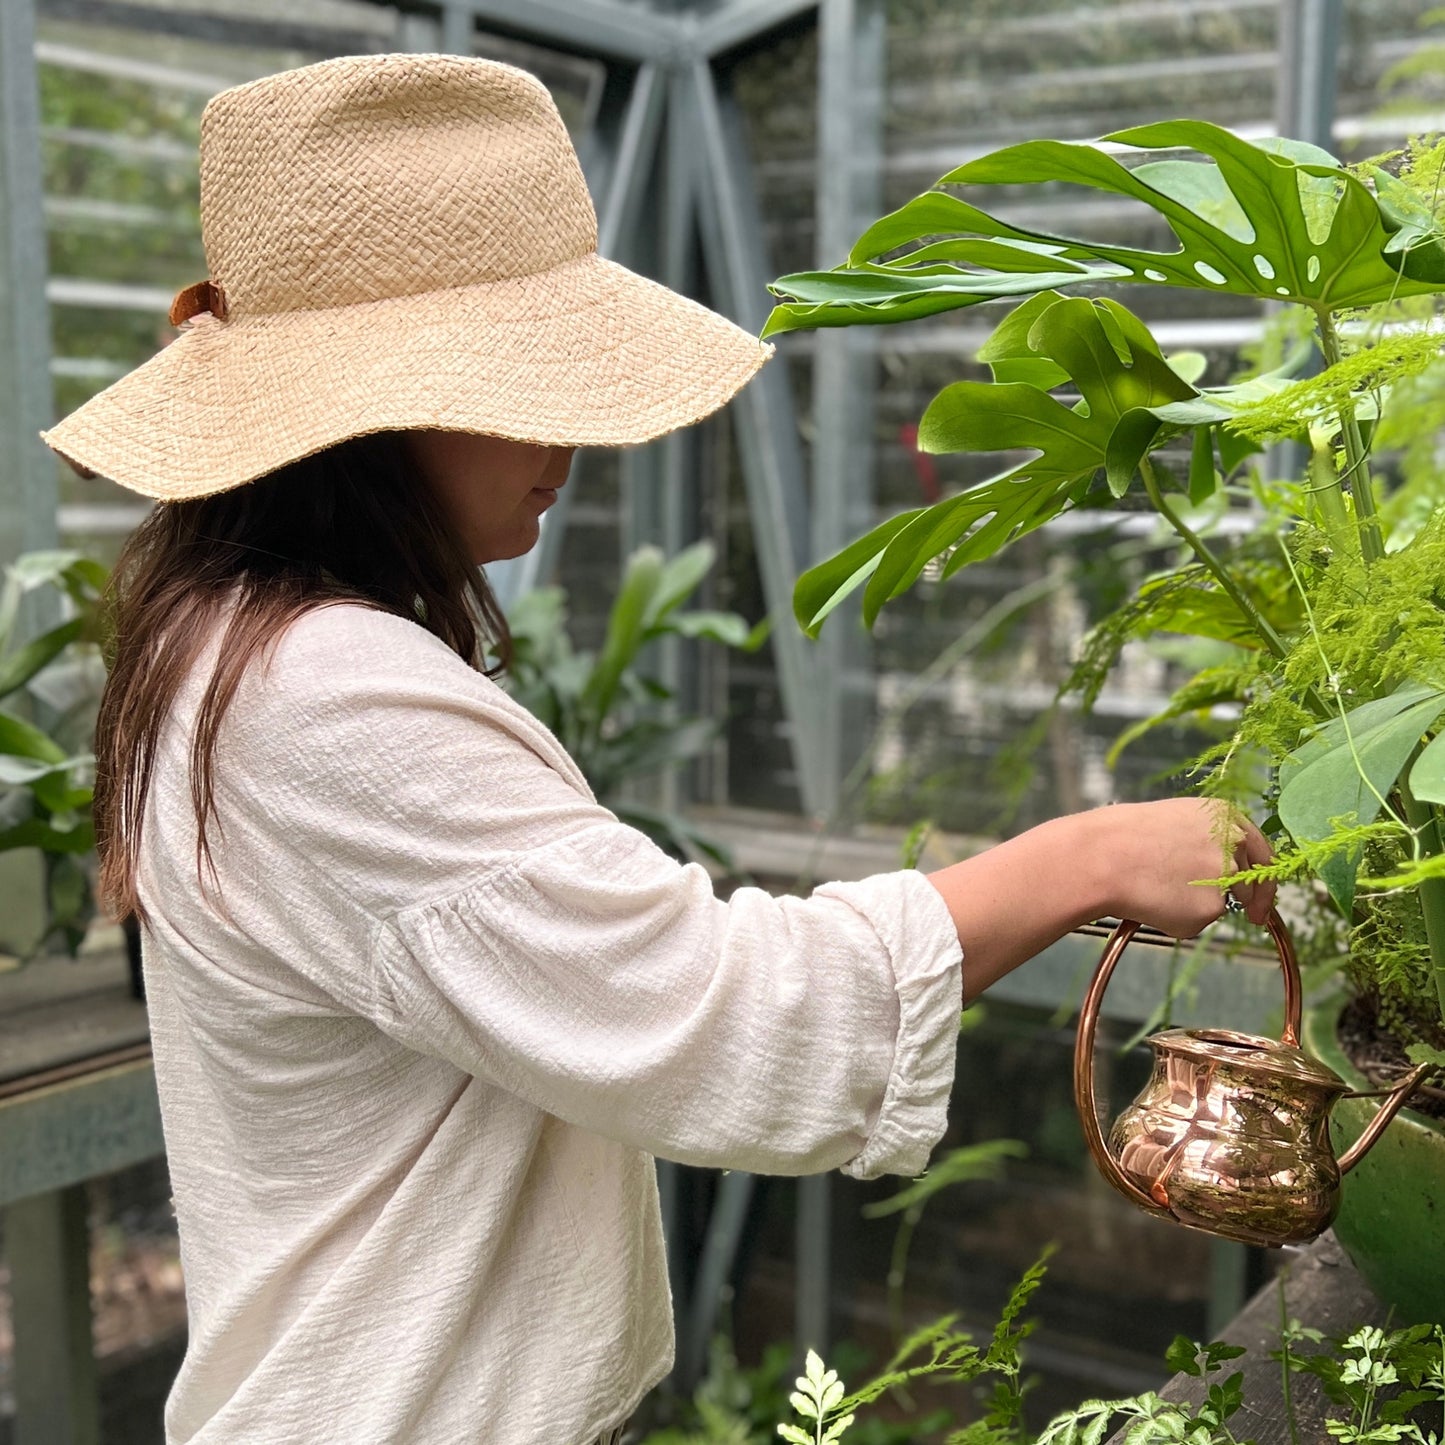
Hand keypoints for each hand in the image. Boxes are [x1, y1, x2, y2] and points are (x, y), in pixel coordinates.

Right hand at [1091, 798, 1274, 936]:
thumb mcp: (1178, 821)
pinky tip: (1155, 903)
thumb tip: (1219, 872)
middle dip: (1247, 902)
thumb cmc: (1127, 837)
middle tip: (1233, 912)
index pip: (1262, 852)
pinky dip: (1178, 919)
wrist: (1104, 857)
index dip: (1262, 878)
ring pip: (1220, 904)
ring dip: (1198, 905)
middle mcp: (1235, 844)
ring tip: (1158, 891)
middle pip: (1251, 883)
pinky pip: (1198, 921)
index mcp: (1227, 817)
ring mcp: (1226, 876)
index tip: (1261, 900)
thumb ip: (1209, 842)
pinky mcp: (1211, 908)